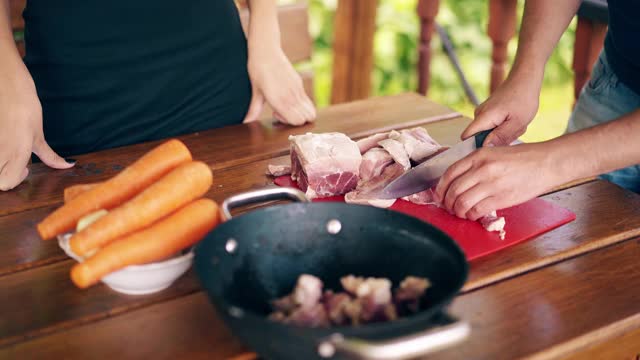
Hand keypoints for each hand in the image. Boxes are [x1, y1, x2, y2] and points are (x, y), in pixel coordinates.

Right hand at [0, 65, 73, 190]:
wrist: (5, 84)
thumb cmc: (25, 108)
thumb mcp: (38, 134)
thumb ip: (50, 156)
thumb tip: (67, 165)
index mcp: (16, 153)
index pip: (7, 183)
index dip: (15, 180)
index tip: (24, 168)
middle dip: (3, 176)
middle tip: (13, 162)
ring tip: (7, 151)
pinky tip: (1, 140)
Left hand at [243, 46, 315, 125]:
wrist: (265, 48)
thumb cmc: (257, 68)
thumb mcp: (255, 91)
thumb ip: (254, 110)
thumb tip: (245, 122)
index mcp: (281, 99)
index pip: (298, 120)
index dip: (289, 122)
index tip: (275, 114)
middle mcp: (292, 95)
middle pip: (308, 118)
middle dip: (296, 120)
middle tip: (281, 112)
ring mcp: (298, 88)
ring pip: (310, 109)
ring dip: (300, 113)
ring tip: (285, 106)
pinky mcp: (299, 82)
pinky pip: (306, 100)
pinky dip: (299, 104)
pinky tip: (285, 97)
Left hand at [433, 143, 561, 220]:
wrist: (546, 163)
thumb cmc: (522, 158)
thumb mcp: (494, 152)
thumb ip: (476, 164)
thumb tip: (458, 181)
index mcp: (478, 155)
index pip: (449, 173)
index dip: (440, 188)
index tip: (439, 195)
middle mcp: (482, 168)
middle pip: (453, 190)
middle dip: (447, 202)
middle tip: (448, 207)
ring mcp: (491, 184)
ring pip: (462, 202)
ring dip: (457, 211)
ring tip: (460, 213)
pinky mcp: (501, 198)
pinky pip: (477, 210)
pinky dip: (471, 215)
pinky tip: (473, 215)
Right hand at [462, 72, 540, 145]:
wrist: (525, 79)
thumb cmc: (523, 98)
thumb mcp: (517, 123)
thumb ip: (500, 137)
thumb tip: (485, 148)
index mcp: (483, 117)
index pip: (466, 138)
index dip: (474, 147)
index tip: (492, 150)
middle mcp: (478, 115)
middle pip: (479, 137)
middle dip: (495, 141)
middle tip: (512, 132)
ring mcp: (482, 113)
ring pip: (488, 133)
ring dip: (502, 134)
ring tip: (515, 125)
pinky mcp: (488, 112)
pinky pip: (492, 127)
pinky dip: (504, 128)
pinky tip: (514, 121)